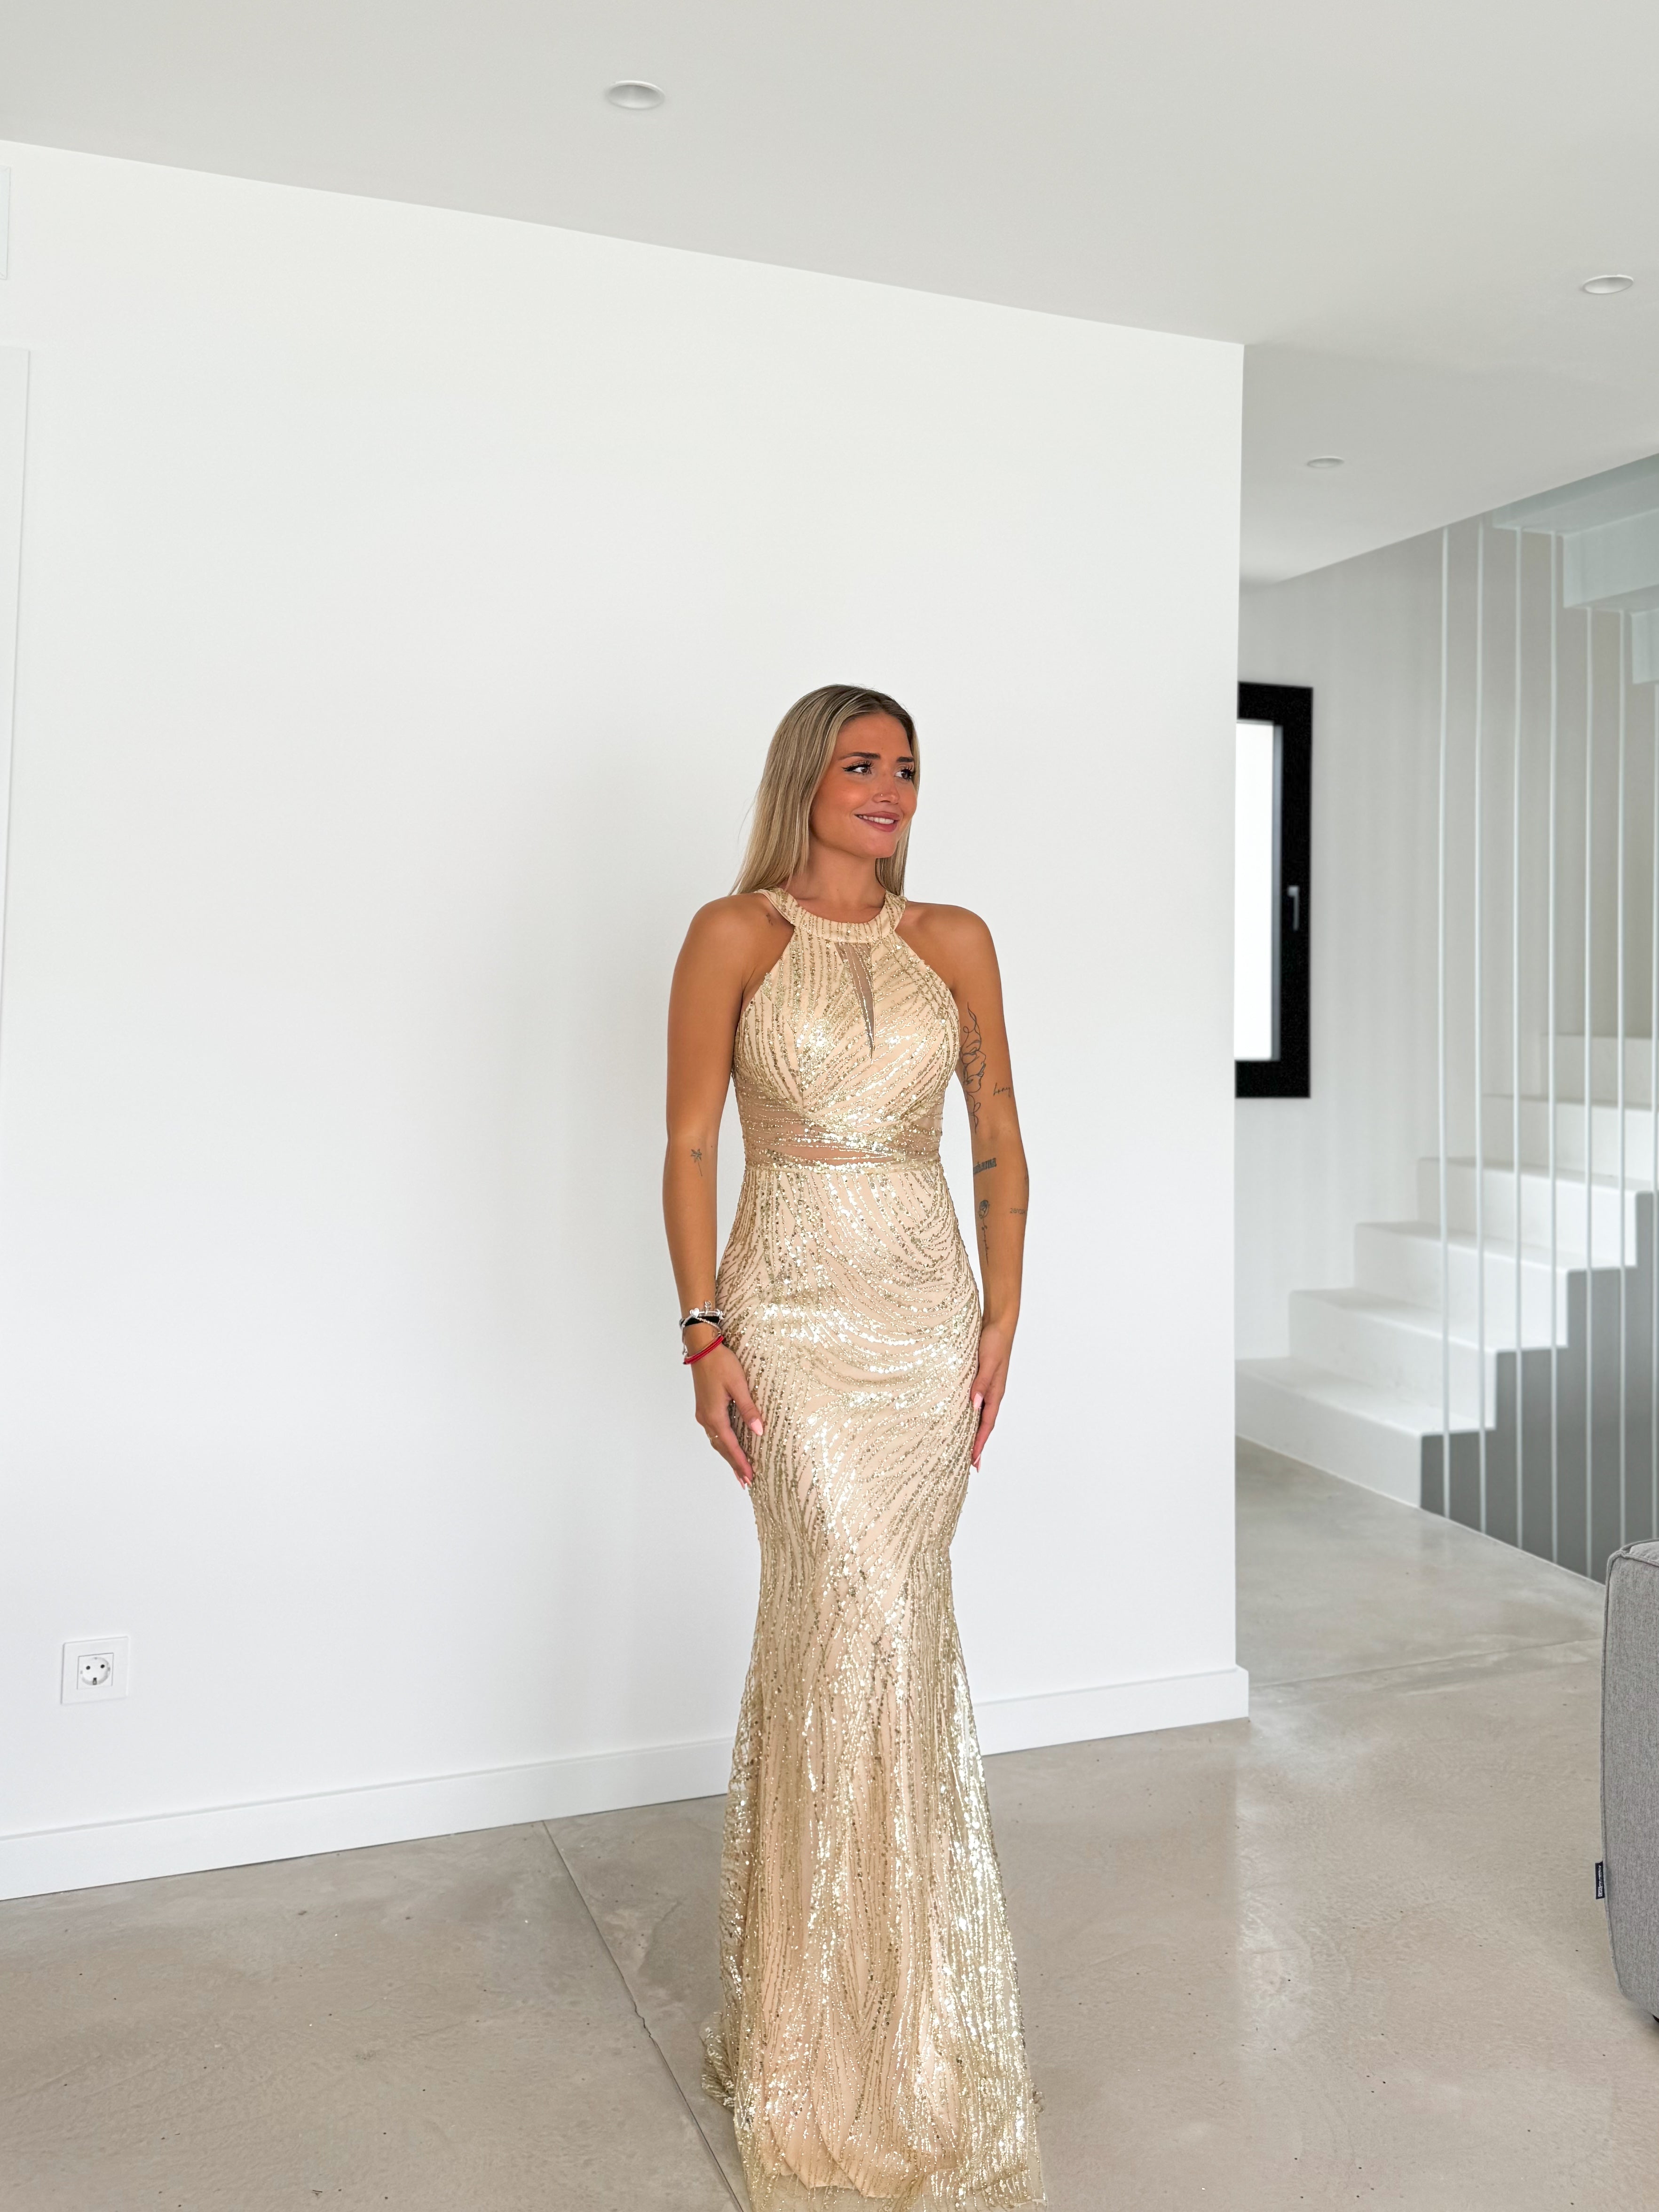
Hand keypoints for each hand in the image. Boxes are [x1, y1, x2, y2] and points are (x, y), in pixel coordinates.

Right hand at [692, 1341, 763, 1488]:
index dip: (740, 1462)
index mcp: (714, 1415)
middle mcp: (706, 1418)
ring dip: (728, 1456)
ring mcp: (703, 1413)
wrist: (702, 1347)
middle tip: (746, 1481)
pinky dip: (723, 1444)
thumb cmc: (721, 1363)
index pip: (730, 1445)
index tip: (749, 1477)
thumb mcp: (738, 1385)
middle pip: (721, 1447)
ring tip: (739, 1470)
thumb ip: (748, 1409)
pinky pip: (714, 1432)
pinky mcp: (704, 1407)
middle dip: (734, 1464)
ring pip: (716, 1441)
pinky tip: (729, 1446)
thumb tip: (759, 1431)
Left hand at [969, 1317, 1014, 1470]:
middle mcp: (993, 1393)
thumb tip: (975, 1405)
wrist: (999, 1322)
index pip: (986, 1424)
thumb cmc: (994, 1341)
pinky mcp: (982, 1380)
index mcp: (996, 1393)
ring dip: (974, 1433)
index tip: (973, 1461)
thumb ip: (981, 1383)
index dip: (979, 1443)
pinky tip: (963, 1418)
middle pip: (984, 1425)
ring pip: (981, 1416)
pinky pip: (977, 1404)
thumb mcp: (987, 1362)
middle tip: (970, 1464)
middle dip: (978, 1445)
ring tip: (966, 1448)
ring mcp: (988, 1387)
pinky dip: (971, 1416)